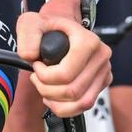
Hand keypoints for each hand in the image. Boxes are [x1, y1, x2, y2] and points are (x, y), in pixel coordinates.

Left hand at [15, 0, 110, 118]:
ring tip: (44, 88)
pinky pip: (85, 105)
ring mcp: (104, 71)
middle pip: (72, 91)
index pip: (65, 74)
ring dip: (56, 101)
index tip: (36, 66)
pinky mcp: (102, 83)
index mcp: (88, 41)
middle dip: (47, 89)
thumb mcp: (32, 23)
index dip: (44, 76)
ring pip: (80, 102)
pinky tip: (54, 97)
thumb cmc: (49, 27)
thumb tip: (31, 56)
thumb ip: (28, 36)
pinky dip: (66, 108)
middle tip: (37, 78)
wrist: (63, 30)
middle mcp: (100, 56)